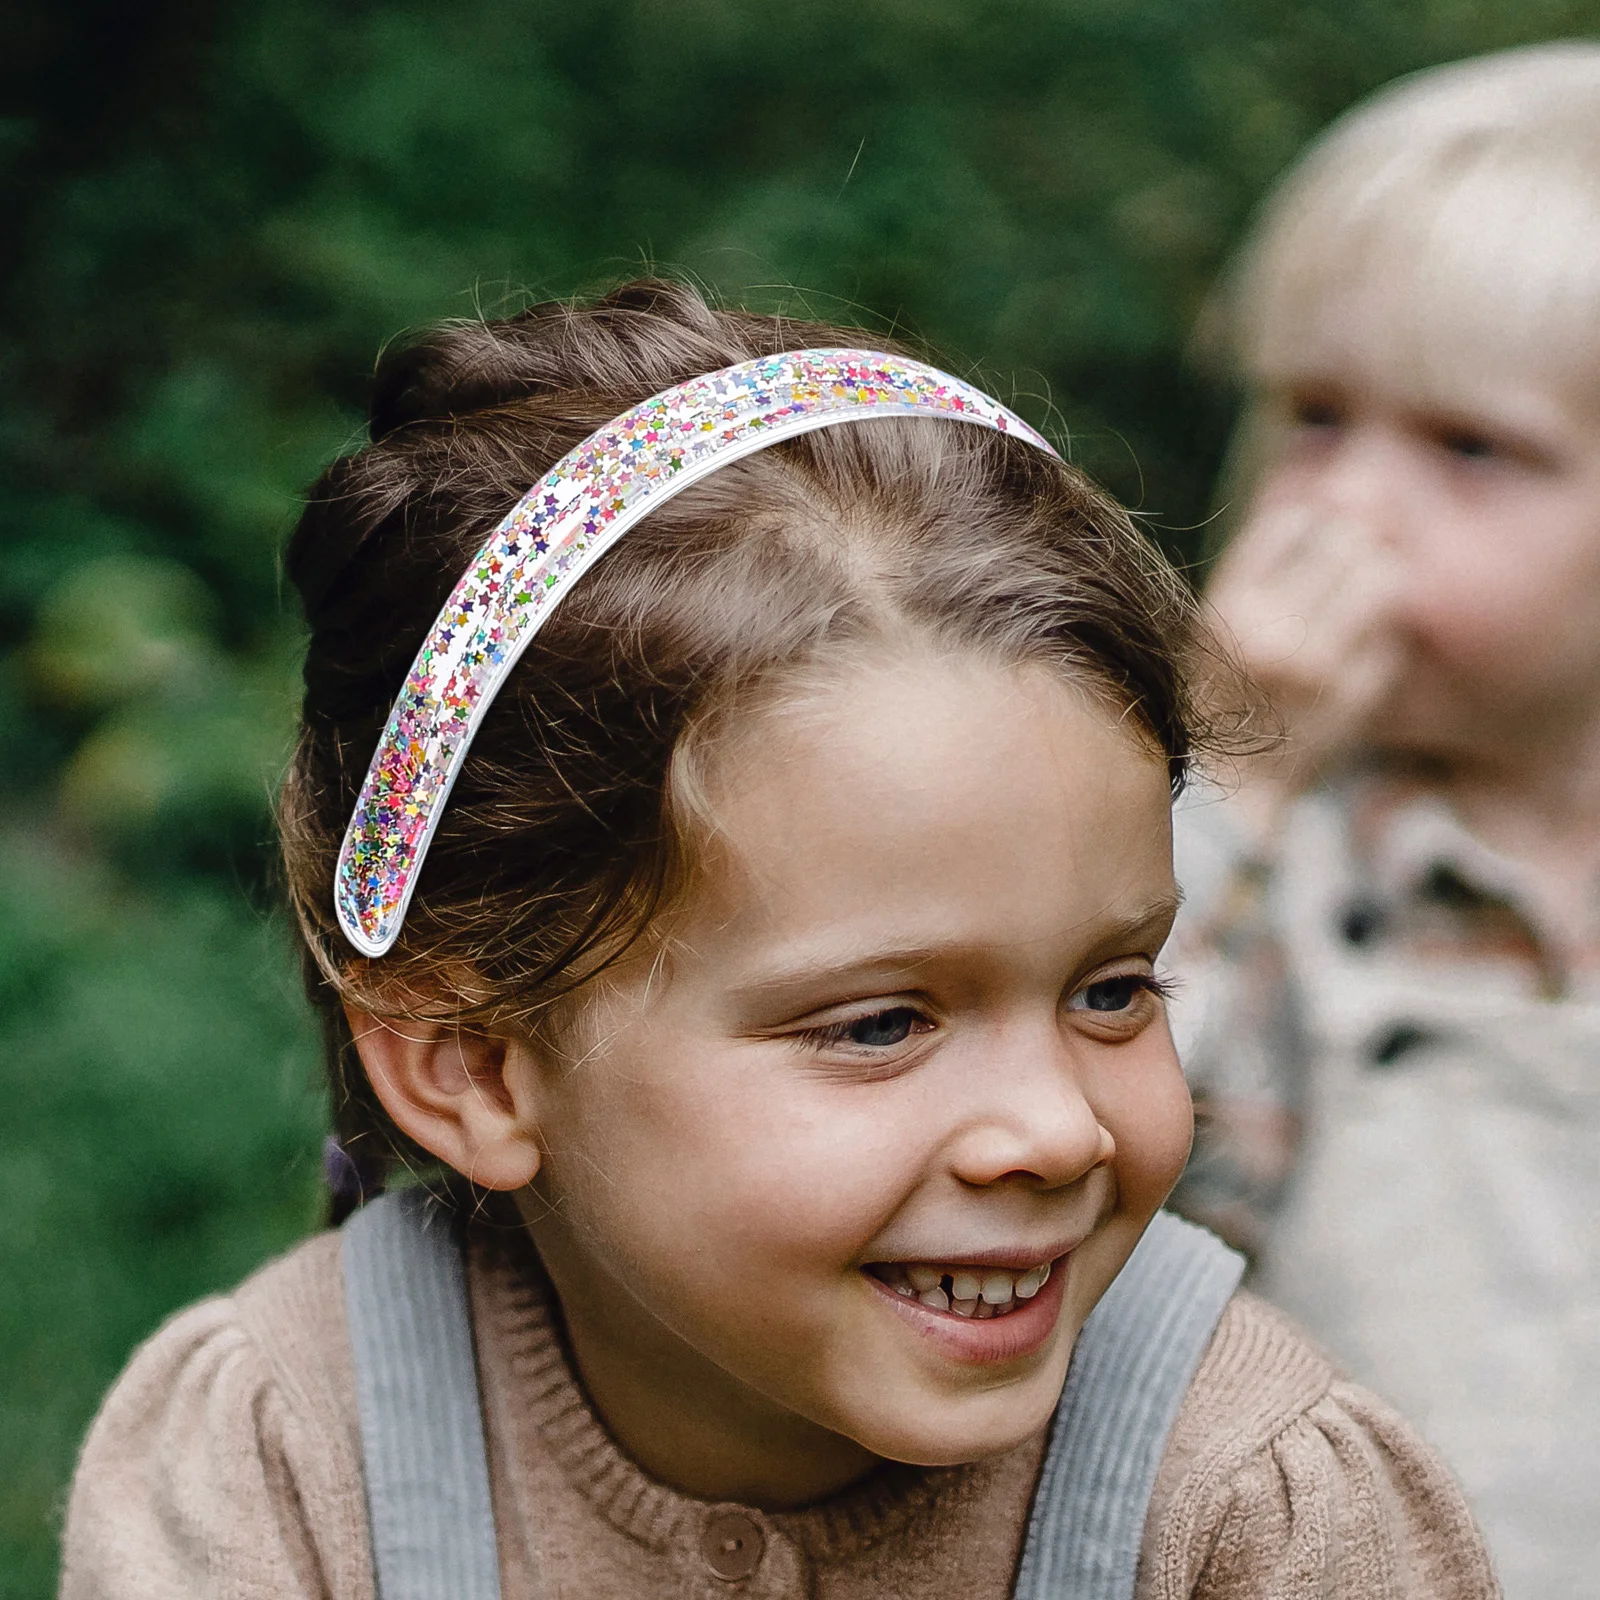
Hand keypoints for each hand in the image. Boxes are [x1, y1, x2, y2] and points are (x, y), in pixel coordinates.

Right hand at [1202, 504, 1404, 829]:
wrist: (1225, 795)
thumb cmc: (1214, 703)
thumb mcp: (1211, 631)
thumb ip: (1257, 576)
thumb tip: (1319, 510)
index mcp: (1228, 611)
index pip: (1291, 522)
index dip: (1315, 518)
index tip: (1320, 530)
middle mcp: (1274, 634)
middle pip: (1346, 543)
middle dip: (1357, 545)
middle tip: (1356, 561)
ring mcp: (1319, 667)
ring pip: (1383, 581)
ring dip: (1382, 581)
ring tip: (1366, 599)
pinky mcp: (1355, 697)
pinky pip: (1392, 639)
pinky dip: (1383, 640)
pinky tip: (1360, 654)